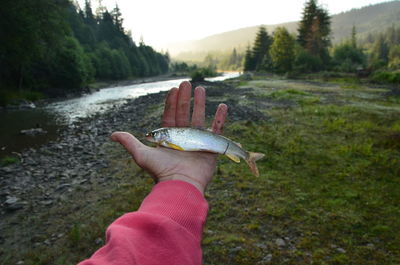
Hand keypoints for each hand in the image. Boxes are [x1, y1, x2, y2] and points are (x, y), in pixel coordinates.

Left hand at [111, 81, 227, 193]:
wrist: (180, 184)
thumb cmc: (161, 171)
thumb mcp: (142, 155)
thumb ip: (129, 143)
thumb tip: (112, 134)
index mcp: (169, 137)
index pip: (169, 115)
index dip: (171, 102)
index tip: (173, 88)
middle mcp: (183, 137)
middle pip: (184, 113)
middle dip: (185, 98)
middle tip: (186, 82)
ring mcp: (197, 141)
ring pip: (199, 118)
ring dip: (200, 103)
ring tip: (201, 89)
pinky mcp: (210, 147)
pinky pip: (217, 130)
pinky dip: (220, 119)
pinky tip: (223, 106)